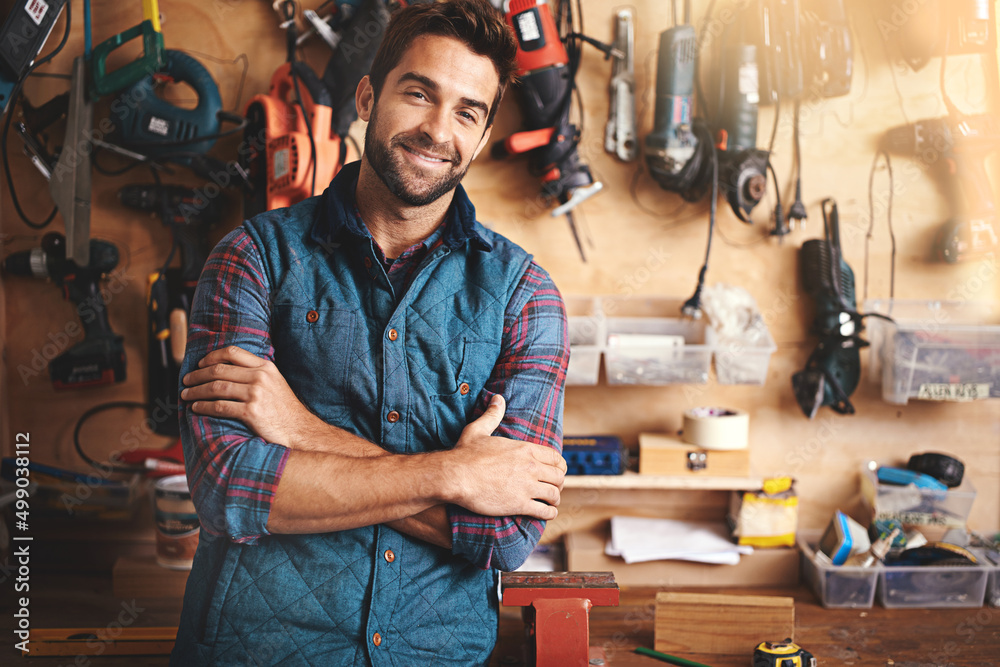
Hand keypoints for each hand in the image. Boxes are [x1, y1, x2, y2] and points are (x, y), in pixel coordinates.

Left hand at [181, 345, 319, 445]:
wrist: (299, 431)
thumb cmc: (285, 410)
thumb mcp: (275, 383)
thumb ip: (256, 374)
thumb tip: (227, 372)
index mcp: (266, 367)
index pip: (232, 352)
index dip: (211, 357)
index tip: (200, 364)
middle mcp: (260, 377)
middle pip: (219, 370)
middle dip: (197, 375)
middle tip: (186, 381)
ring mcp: (256, 394)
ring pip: (216, 387)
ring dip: (196, 391)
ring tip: (186, 395)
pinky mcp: (251, 412)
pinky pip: (219, 406)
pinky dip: (203, 407)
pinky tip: (196, 408)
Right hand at [449, 395, 565, 520]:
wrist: (455, 476)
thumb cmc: (465, 454)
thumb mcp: (478, 430)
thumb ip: (492, 415)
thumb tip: (497, 398)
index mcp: (525, 449)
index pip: (556, 457)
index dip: (560, 466)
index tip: (557, 471)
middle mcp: (531, 467)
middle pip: (559, 476)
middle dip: (559, 483)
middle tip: (554, 488)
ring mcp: (527, 486)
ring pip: (554, 494)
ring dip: (555, 500)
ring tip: (552, 503)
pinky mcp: (519, 504)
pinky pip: (544, 511)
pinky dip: (549, 514)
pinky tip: (547, 514)